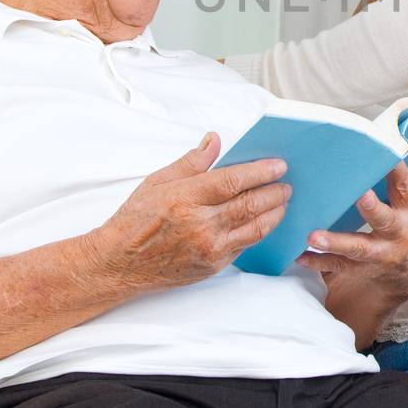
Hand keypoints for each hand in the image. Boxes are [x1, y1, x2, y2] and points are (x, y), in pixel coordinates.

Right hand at [88, 132, 290, 291]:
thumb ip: (191, 162)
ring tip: (283, 201)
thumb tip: (215, 140)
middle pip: (250, 204)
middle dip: (274, 192)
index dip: (260, 172)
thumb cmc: (135, 220)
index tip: (279, 165)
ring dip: (274, 213)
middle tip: (287, 183)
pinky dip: (259, 231)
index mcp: (185, 198)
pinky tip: (265, 221)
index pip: (233, 181)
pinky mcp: (212, 266)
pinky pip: (244, 246)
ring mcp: (209, 249)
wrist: (119, 263)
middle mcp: (200, 225)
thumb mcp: (158, 182)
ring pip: (254, 228)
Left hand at [297, 162, 407, 342]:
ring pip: (359, 248)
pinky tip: (300, 255)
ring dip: (336, 241)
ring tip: (314, 236)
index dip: (396, 170)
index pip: (404, 185)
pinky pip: (338, 265)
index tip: (384, 154)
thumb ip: (394, 177)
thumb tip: (376, 136)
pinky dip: (318, 260)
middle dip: (372, 208)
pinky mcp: (362, 268)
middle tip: (360, 196)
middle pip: (385, 220)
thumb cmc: (404, 221)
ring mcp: (381, 252)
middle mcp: (400, 231)